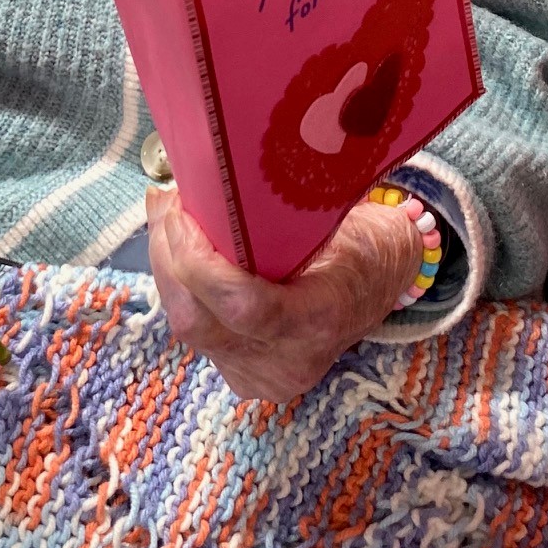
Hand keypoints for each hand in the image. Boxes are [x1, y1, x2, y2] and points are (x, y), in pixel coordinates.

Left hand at [146, 187, 421, 401]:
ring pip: (188, 327)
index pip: (242, 305)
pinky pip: (197, 332)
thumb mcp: (335, 214)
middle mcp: (289, 362)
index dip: (197, 260)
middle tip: (164, 202)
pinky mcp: (244, 376)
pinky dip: (183, 289)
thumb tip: (213, 170)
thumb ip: (277, 207)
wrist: (382, 285)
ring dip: (169, 270)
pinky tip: (182, 253)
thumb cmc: (362, 239)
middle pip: (198, 321)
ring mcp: (264, 377)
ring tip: (168, 219)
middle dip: (168, 257)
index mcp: (321, 319)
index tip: (180, 209)